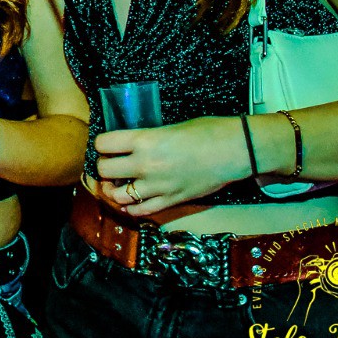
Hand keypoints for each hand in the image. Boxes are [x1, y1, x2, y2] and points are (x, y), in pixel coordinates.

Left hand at [94, 116, 250, 216]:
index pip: (103, 144)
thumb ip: (147, 137)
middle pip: (104, 171)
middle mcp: (146, 164)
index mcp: (144, 140)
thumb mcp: (169, 127)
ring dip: (113, 190)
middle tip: (110, 164)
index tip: (106, 145)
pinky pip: (140, 211)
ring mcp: (158, 186)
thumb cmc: (206, 131)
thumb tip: (131, 144)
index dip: (102, 144)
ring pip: (118, 196)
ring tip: (117, 184)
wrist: (235, 150)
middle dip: (103, 167)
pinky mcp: (171, 201)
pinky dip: (131, 207)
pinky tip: (132, 200)